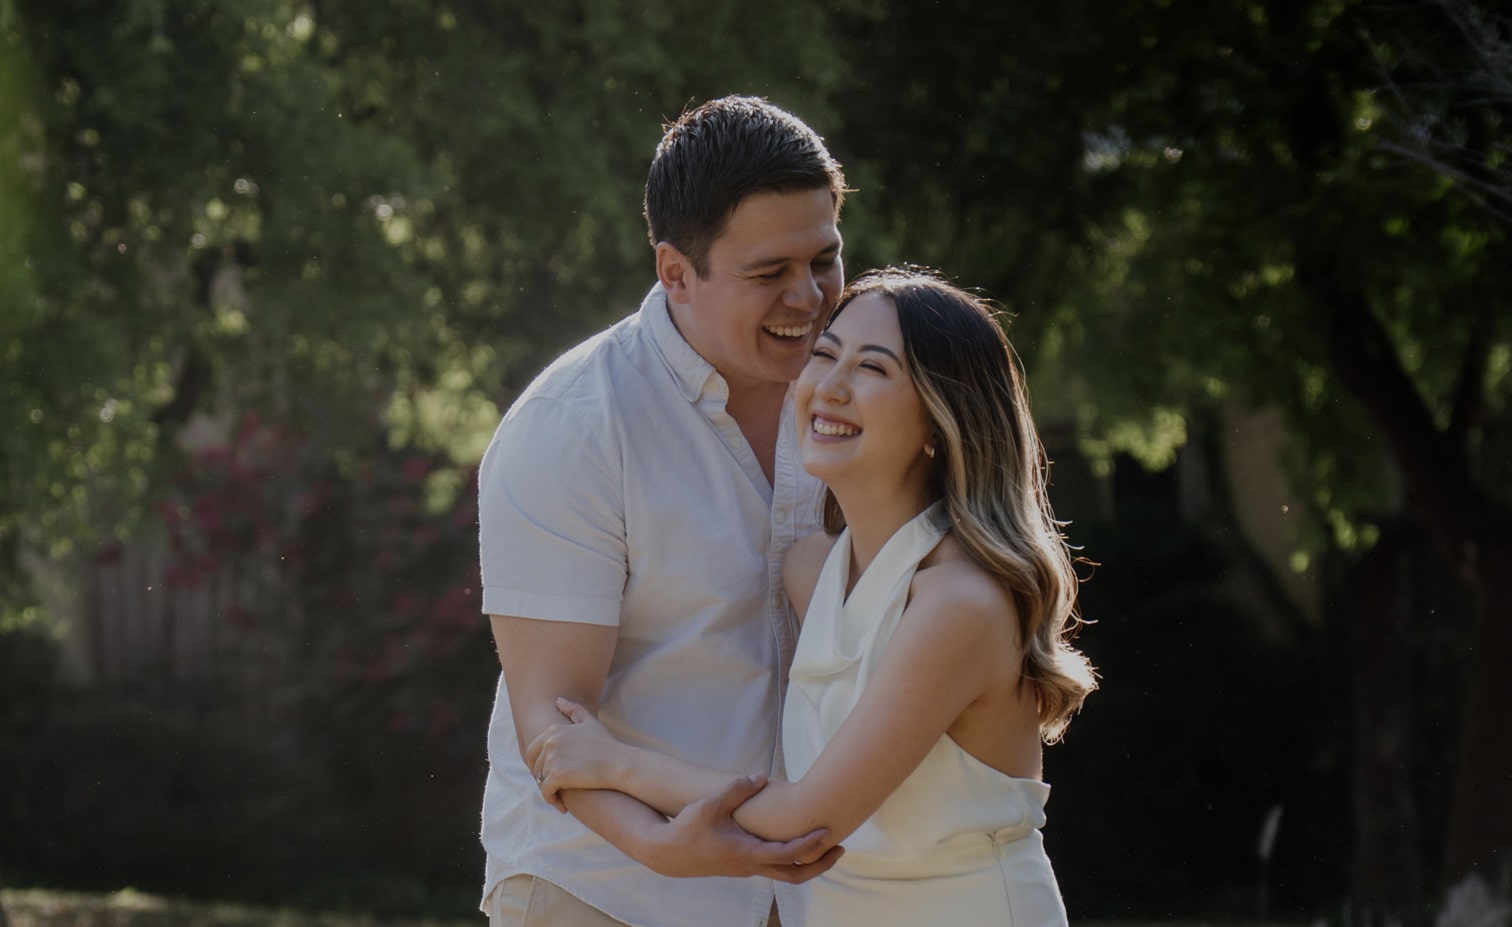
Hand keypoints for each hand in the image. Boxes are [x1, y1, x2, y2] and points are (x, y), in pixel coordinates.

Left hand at [526, 697, 622, 810]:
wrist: (619, 763)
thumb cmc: (607, 745)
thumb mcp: (590, 722)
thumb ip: (573, 710)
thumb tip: (558, 700)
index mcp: (553, 730)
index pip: (532, 750)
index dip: (539, 765)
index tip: (551, 775)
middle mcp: (549, 742)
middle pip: (535, 766)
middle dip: (543, 778)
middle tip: (556, 788)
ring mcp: (552, 758)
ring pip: (540, 780)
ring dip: (549, 791)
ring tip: (561, 797)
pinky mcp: (557, 775)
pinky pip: (546, 791)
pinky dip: (552, 800)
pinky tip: (562, 806)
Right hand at [640, 773, 843, 883]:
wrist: (665, 853)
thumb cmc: (687, 828)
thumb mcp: (710, 804)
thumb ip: (737, 789)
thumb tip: (761, 776)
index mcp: (747, 853)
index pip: (789, 854)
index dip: (811, 844)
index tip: (828, 832)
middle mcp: (751, 866)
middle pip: (796, 875)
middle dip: (821, 864)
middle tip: (840, 848)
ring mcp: (747, 869)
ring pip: (785, 873)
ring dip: (807, 862)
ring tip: (825, 844)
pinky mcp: (741, 866)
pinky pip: (774, 867)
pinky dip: (790, 859)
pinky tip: (794, 842)